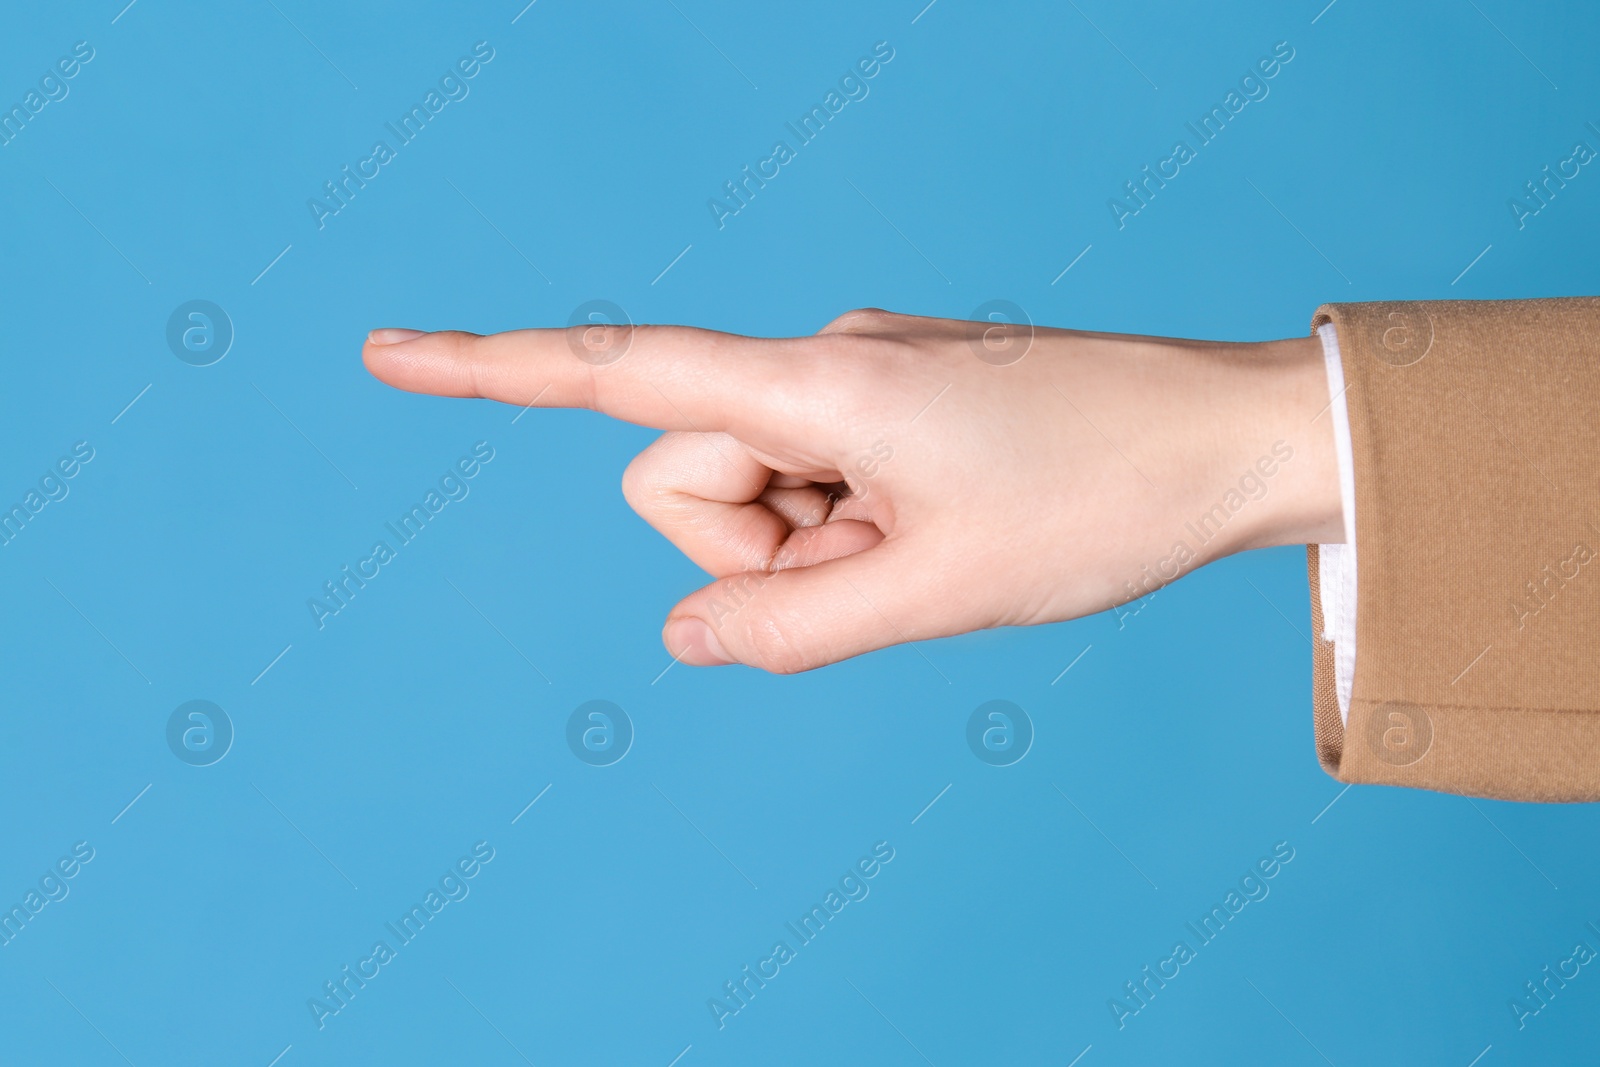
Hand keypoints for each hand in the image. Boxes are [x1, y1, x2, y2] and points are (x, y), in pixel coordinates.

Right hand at [362, 310, 1340, 671]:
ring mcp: (858, 386)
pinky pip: (820, 488)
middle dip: (752, 553)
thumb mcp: (935, 591)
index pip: (621, 374)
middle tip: (883, 568)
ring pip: (756, 498)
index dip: (492, 370)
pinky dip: (854, 535)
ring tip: (929, 551)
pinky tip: (945, 532)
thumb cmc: (1100, 501)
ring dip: (815, 551)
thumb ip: (788, 629)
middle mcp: (821, 365)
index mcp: (817, 385)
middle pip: (687, 481)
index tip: (385, 355)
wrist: (1228, 442)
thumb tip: (684, 638)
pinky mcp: (893, 409)